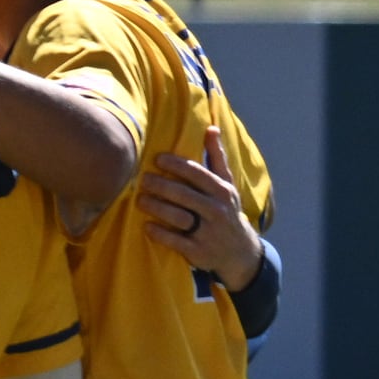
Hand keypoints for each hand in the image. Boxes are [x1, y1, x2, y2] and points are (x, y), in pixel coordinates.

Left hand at [133, 146, 261, 289]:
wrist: (239, 252)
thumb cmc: (226, 210)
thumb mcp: (227, 184)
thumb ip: (217, 157)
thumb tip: (211, 127)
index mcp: (222, 192)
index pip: (198, 174)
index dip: (177, 165)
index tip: (157, 159)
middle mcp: (217, 211)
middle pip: (185, 195)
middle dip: (161, 185)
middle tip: (141, 179)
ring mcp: (208, 232)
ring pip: (179, 217)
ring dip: (156, 207)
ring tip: (139, 200)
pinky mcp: (198, 251)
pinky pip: (176, 241)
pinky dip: (160, 233)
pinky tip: (146, 225)